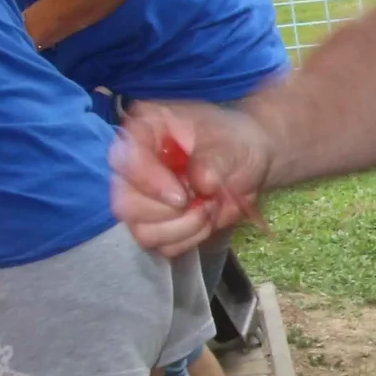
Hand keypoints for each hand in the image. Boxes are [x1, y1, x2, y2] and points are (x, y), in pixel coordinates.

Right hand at [114, 101, 273, 256]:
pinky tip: (207, 220)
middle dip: (169, 211)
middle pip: (125, 204)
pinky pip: (162, 245)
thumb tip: (201, 182)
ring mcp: (143, 198)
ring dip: (182, 228)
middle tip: (204, 201)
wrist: (251, 161)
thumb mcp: (231, 142)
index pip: (123, 160)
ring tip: (209, 208)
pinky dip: (189, 238)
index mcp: (144, 130)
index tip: (183, 196)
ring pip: (142, 230)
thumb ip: (214, 159)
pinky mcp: (157, 224)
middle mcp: (134, 166)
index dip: (149, 182)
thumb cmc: (235, 140)